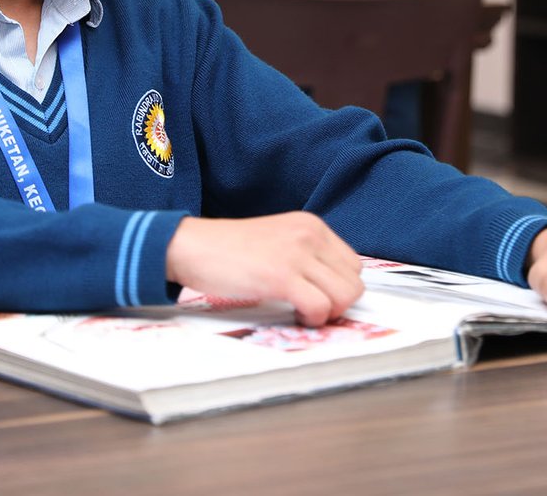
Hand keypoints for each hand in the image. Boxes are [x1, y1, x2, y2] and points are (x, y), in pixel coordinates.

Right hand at [164, 212, 363, 326]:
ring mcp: (297, 254)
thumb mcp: (278, 240)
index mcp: (311, 225)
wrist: (193, 246)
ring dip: (328, 313)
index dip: (339, 287)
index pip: (353, 264)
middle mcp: (310, 235)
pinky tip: (293, 314)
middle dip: (337, 304)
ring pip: (345, 296)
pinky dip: (313, 319)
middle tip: (311, 309)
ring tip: (302, 311)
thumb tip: (330, 289)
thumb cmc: (229, 250)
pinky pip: (321, 307)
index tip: (319, 297)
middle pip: (354, 282)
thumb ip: (306, 256)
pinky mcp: (282, 275)